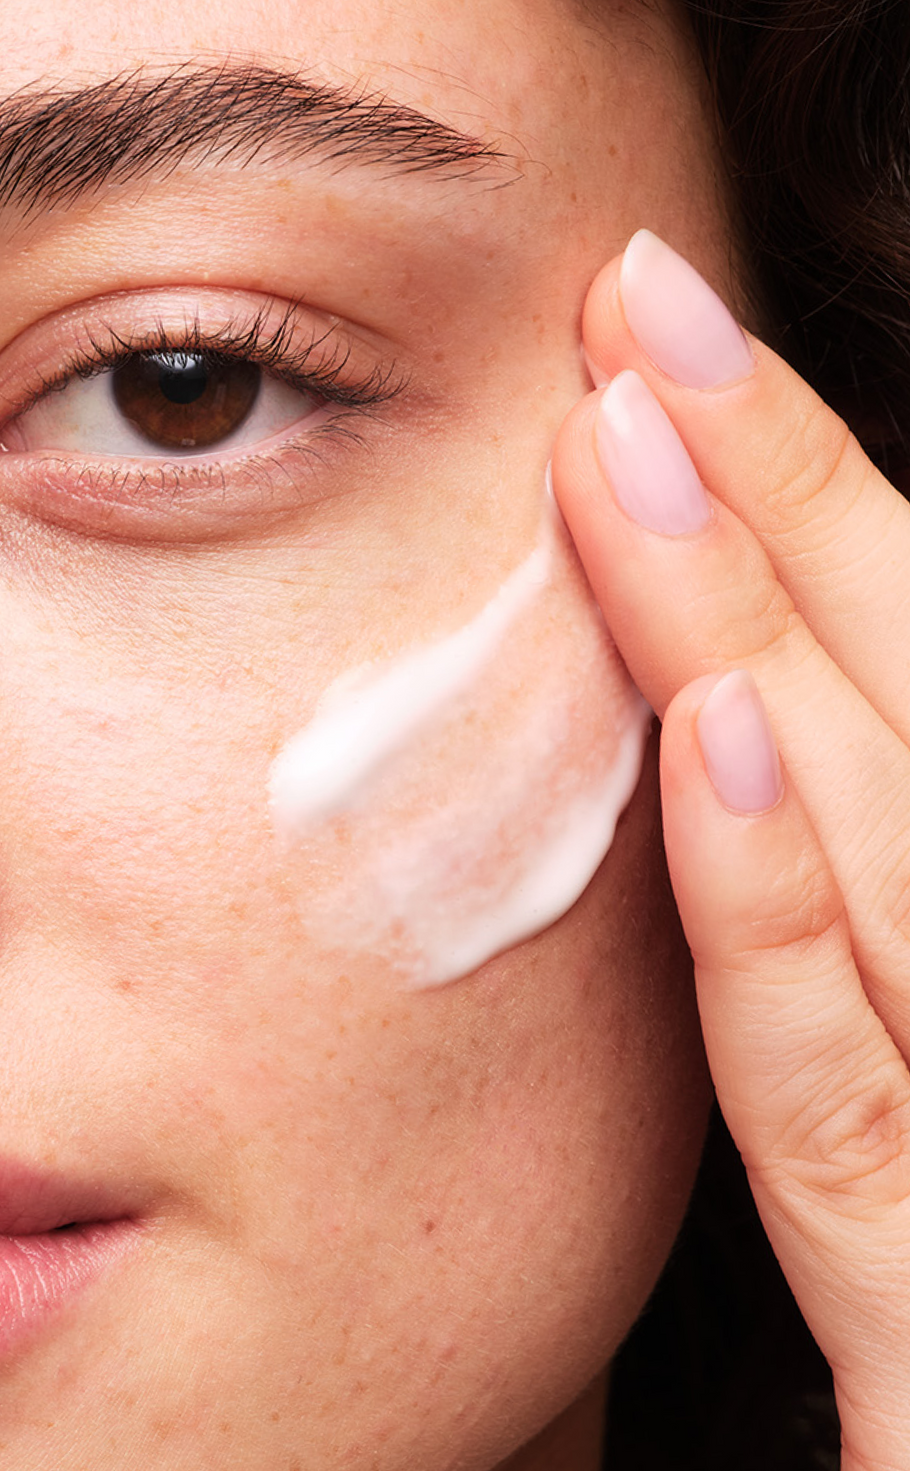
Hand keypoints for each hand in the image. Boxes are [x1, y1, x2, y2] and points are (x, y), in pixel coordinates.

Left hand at [551, 229, 909, 1470]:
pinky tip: (714, 744)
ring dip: (761, 625)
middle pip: (904, 713)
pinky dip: (788, 916)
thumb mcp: (882, 1060)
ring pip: (883, 850)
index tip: (664, 366)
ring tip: (635, 433)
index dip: (804, 507)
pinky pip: (847, 1110)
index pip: (905, 689)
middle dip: (784, 496)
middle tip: (642, 313)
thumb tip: (744, 721)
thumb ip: (834, 928)